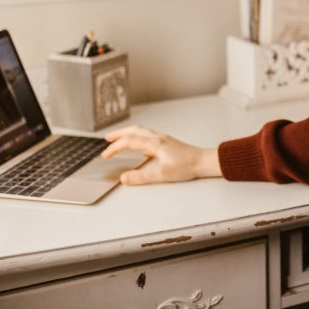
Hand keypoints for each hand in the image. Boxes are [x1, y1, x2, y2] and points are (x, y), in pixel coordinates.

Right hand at [100, 125, 220, 184]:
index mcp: (155, 144)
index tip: (104, 155)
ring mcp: (163, 139)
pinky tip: (140, 148)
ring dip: (128, 134)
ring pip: (141, 132)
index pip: (129, 142)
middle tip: (107, 138)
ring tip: (119, 140)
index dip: (115, 148)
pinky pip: (148, 137)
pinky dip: (138, 138)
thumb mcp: (162, 175)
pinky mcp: (167, 143)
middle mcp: (158, 138)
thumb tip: (123, 178)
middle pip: (134, 131)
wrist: (203, 161)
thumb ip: (142, 177)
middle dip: (119, 134)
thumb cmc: (186, 167)